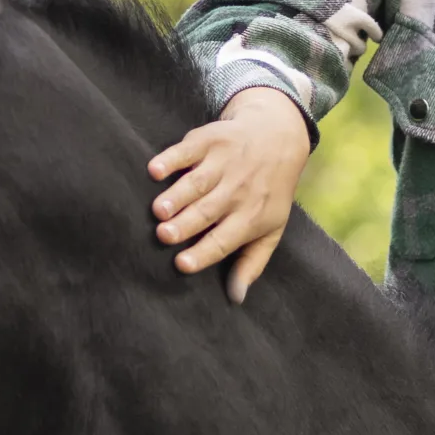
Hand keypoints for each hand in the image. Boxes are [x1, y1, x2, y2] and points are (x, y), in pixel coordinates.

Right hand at [148, 86, 311, 303]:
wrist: (278, 136)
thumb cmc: (269, 191)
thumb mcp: (271, 228)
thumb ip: (252, 263)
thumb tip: (236, 298)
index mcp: (251, 217)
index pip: (224, 240)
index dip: (204, 253)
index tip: (182, 264)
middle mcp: (238, 191)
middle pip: (207, 212)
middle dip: (185, 224)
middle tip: (163, 235)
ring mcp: (224, 163)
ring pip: (196, 183)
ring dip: (176, 196)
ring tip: (158, 210)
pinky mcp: (210, 140)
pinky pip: (188, 151)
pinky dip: (171, 159)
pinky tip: (155, 170)